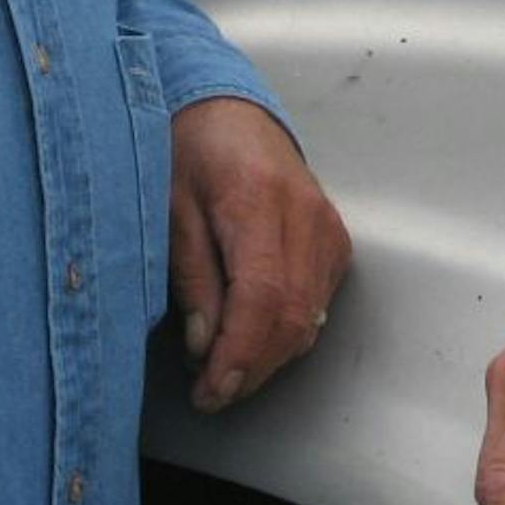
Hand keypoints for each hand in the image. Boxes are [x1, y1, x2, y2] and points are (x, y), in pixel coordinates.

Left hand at [169, 98, 350, 412]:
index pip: (263, 297)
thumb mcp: (169, 207)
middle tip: (210, 394)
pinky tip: (253, 339)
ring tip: (224, 372)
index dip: (239, 355)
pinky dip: (288, 333)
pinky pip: (318, 302)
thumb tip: (204, 346)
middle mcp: (306, 216)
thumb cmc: (190, 151)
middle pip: (293, 316)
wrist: (228, 110)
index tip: (210, 391)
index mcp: (259, 201)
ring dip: (268, 357)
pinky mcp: (334, 239)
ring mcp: (327, 227)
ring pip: (311, 317)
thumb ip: (191, 275)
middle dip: (251, 369)